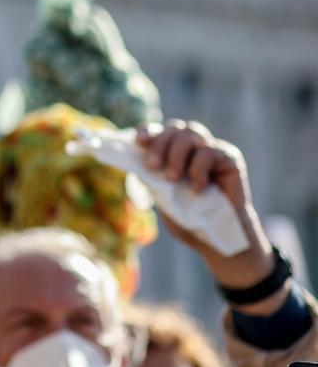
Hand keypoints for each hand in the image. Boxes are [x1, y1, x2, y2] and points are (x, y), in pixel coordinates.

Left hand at [136, 120, 274, 293]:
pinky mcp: (229, 158)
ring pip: (191, 132)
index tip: (139, 142)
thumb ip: (150, 176)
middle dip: (160, 144)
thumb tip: (135, 158)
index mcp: (173, 153)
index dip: (148, 130)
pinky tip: (197, 188)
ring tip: (173, 178)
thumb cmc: (187, 218)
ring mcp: (212, 150)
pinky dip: (198, 168)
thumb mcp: (161, 196)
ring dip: (177, 154)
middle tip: (153, 166)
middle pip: (175, 128)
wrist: (216, 238)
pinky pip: (209, 151)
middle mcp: (193, 147)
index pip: (158, 130)